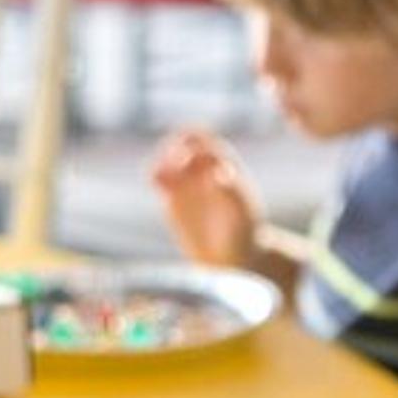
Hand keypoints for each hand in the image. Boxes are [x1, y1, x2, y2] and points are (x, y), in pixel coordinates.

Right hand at [150, 128, 264, 267]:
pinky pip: (158, 178)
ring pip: (165, 159)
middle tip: (174, 166)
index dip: (192, 144)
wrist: (235, 257)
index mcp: (224, 165)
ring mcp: (188, 184)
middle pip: (180, 142)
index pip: (202, 139)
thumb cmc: (244, 234)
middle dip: (171, 148)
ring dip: (159, 162)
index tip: (191, 161)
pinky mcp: (174, 199)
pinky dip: (154, 175)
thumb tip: (221, 171)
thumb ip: (231, 191)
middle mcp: (204, 170)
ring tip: (162, 179)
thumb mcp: (241, 213)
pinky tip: (158, 186)